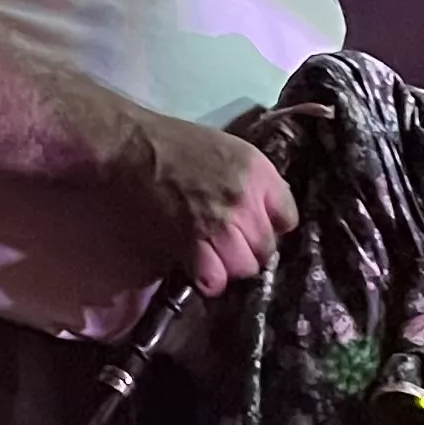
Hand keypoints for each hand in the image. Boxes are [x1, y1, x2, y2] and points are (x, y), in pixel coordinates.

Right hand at [126, 112, 298, 296]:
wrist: (135, 148)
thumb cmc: (180, 144)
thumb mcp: (232, 150)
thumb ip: (256, 182)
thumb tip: (269, 212)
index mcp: (258, 172)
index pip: (288, 218)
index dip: (271, 225)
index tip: (254, 225)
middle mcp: (244, 201)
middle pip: (267, 248)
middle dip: (251, 250)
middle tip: (231, 244)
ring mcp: (218, 225)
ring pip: (244, 268)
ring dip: (231, 267)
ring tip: (215, 257)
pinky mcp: (190, 244)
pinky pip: (214, 280)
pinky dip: (208, 280)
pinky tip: (200, 268)